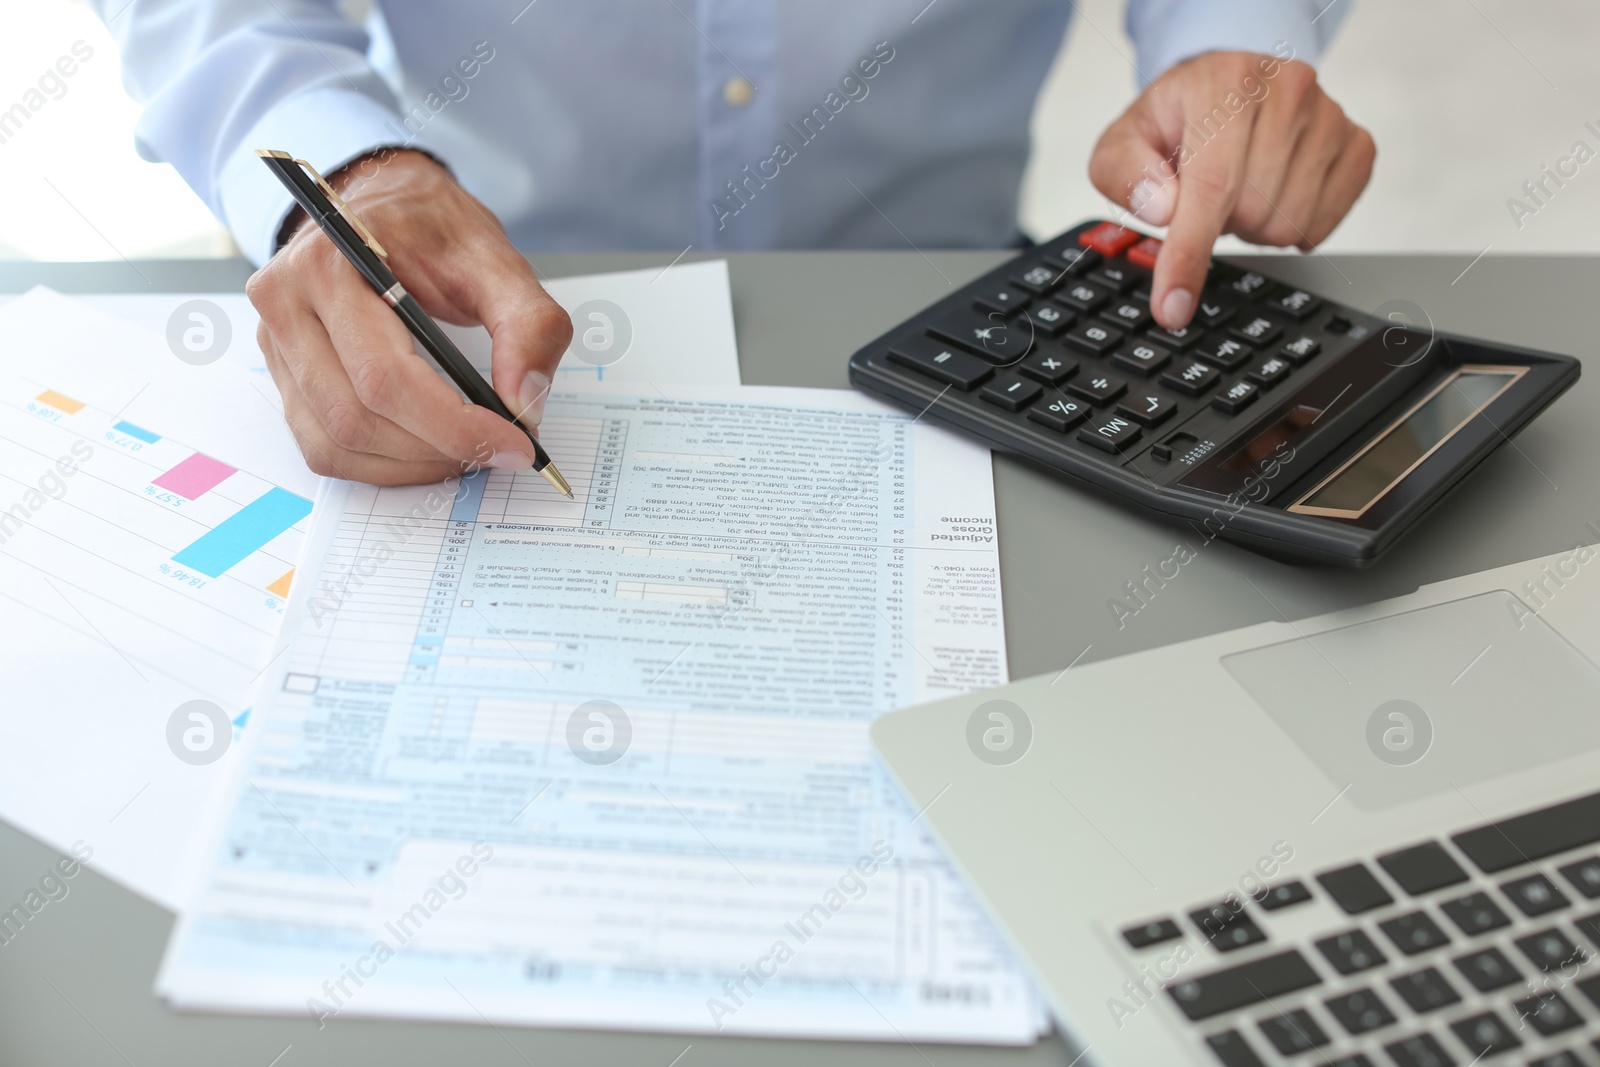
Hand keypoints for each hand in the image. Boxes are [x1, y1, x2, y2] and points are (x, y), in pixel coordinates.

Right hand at [248, 149, 571, 484]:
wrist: (384, 204)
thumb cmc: (433, 230)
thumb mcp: (496, 259)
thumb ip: (529, 324)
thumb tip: (527, 404)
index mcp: (330, 265)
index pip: (386, 376)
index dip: (454, 425)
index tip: (514, 445)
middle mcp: (286, 304)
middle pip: (358, 418)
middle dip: (439, 448)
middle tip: (499, 450)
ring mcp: (275, 343)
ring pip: (337, 443)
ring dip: (412, 465)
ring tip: (467, 449)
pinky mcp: (284, 375)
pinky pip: (323, 446)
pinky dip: (382, 465)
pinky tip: (428, 448)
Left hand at [1089, 52, 1375, 330]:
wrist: (1223, 90)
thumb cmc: (1175, 121)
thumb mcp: (1123, 143)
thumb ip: (1124, 174)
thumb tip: (1162, 207)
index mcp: (1224, 81)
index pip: (1212, 184)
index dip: (1189, 253)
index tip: (1173, 306)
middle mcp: (1287, 88)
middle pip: (1253, 211)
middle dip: (1220, 222)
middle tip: (1207, 194)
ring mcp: (1329, 115)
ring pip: (1289, 223)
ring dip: (1253, 225)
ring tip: (1239, 188)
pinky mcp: (1356, 144)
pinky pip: (1323, 224)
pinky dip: (1291, 227)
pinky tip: (1274, 194)